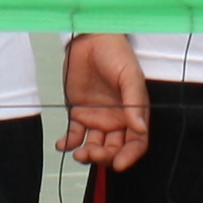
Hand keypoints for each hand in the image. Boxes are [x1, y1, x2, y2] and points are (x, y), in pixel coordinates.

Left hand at [60, 31, 151, 169]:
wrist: (90, 38)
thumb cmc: (116, 54)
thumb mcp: (129, 76)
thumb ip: (134, 103)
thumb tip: (140, 129)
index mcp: (133, 114)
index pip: (136, 143)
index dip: (129, 156)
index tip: (119, 164)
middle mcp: (117, 120)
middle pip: (114, 149)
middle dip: (105, 157)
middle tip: (93, 154)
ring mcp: (97, 118)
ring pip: (95, 145)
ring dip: (88, 154)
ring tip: (79, 153)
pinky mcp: (78, 113)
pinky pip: (74, 135)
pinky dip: (68, 143)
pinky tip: (63, 145)